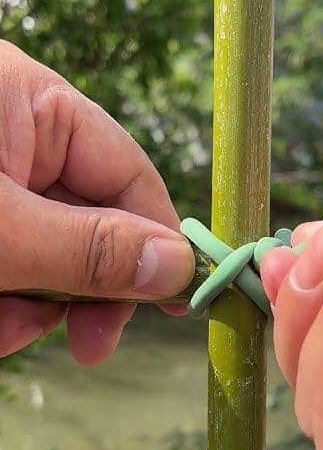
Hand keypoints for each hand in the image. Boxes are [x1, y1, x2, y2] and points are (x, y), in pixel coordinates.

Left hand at [0, 40, 193, 363]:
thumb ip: (88, 248)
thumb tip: (178, 266)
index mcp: (30, 104)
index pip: (126, 172)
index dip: (157, 240)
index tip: (178, 302)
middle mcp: (15, 139)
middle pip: (89, 223)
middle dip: (83, 291)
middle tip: (88, 345)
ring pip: (46, 257)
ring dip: (33, 309)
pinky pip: (10, 266)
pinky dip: (2, 305)